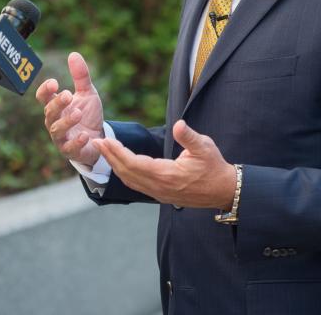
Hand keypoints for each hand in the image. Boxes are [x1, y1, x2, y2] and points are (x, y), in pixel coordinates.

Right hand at [36, 52, 105, 165]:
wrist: (99, 137)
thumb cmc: (88, 115)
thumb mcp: (87, 93)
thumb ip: (80, 76)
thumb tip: (73, 54)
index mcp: (57, 106)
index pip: (43, 97)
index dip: (45, 90)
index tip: (54, 83)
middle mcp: (55, 121)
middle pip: (49, 112)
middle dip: (57, 104)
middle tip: (68, 95)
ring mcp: (62, 137)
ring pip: (56, 130)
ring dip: (66, 121)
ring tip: (78, 113)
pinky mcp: (71, 150)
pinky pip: (69, 148)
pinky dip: (76, 142)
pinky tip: (83, 135)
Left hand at [94, 120, 236, 208]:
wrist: (223, 190)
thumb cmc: (214, 166)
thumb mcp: (205, 147)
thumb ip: (189, 136)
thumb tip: (179, 124)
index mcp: (167, 174)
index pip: (134, 163)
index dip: (117, 152)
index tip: (105, 140)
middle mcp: (159, 187)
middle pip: (127, 173)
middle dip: (110, 157)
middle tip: (97, 142)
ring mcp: (159, 194)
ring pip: (130, 181)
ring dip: (115, 166)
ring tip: (105, 152)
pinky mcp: (161, 196)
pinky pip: (137, 186)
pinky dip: (125, 174)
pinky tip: (120, 165)